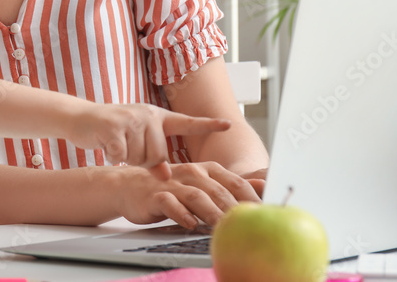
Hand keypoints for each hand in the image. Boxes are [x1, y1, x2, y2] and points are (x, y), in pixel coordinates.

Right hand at [70, 102, 230, 169]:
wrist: (80, 117)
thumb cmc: (112, 130)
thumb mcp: (137, 136)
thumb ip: (153, 151)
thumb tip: (166, 175)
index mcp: (157, 116)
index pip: (186, 121)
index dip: (208, 125)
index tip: (228, 124)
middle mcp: (147, 114)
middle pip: (158, 155)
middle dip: (143, 162)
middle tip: (128, 149)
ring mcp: (130, 119)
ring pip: (139, 159)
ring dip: (127, 159)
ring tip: (117, 145)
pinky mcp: (113, 127)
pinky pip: (121, 157)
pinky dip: (113, 157)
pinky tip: (106, 146)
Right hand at [107, 161, 261, 229]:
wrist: (130, 186)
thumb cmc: (171, 189)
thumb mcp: (203, 185)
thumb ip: (230, 186)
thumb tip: (263, 186)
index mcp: (207, 169)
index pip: (235, 181)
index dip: (251, 197)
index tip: (266, 213)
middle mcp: (192, 173)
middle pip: (218, 190)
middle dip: (235, 209)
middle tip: (249, 225)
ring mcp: (173, 183)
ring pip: (196, 196)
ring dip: (211, 212)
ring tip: (223, 227)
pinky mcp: (155, 195)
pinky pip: (170, 204)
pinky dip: (181, 214)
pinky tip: (190, 224)